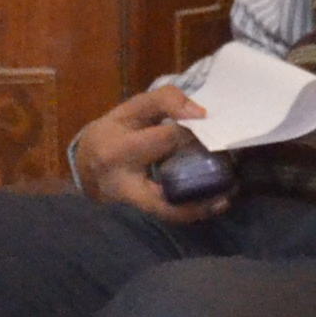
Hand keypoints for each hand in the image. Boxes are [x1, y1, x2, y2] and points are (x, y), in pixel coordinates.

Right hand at [69, 82, 225, 221]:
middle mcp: (121, 181)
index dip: (195, 134)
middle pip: (171, 178)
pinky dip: (193, 211)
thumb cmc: (114, 132)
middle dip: (204, 172)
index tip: (216, 130)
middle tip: (230, 166)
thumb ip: (165, 100)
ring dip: (203, 203)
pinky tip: (215, 203)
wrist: (85, 165)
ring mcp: (128, 203)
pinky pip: (169, 216)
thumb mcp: (132, 109)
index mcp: (118, 148)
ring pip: (169, 210)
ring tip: (227, 194)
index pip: (166, 139)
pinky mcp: (138, 214)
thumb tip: (202, 114)